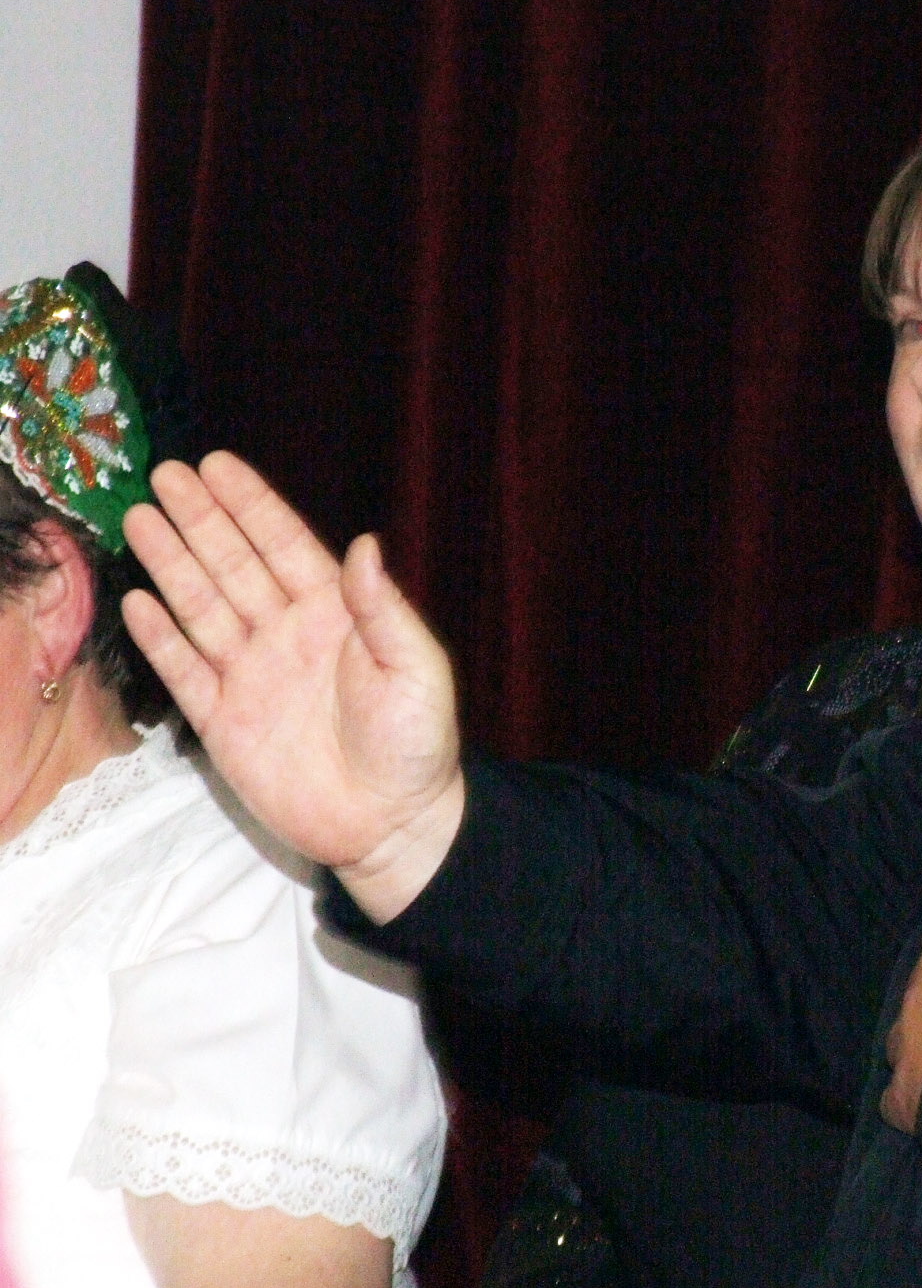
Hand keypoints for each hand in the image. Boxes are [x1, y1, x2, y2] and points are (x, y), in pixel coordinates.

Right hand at [121, 453, 464, 920]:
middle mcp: (288, 636)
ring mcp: (253, 677)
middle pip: (233, 566)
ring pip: (202, 607)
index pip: (285, 547)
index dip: (251, 506)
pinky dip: (161, 637)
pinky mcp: (225, 722)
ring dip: (171, 564)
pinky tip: (138, 601)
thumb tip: (364, 544)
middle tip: (164, 473)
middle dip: (199, 519)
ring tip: (140, 519)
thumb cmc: (417, 744)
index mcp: (336, 616)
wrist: (392, 823)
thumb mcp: (416, 669)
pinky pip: (186, 670)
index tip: (217, 465)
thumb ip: (384, 609)